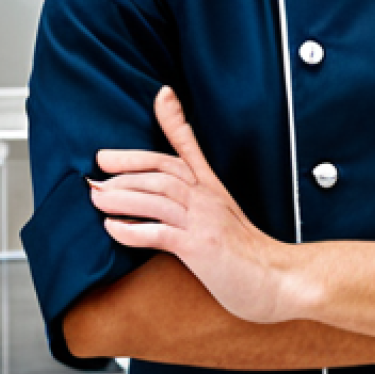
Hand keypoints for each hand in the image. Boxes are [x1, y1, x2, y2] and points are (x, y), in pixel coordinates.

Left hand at [91, 86, 297, 324]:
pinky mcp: (201, 246)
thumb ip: (195, 208)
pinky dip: (133, 229)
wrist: (278, 280)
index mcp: (212, 189)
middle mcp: (208, 197)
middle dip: (129, 163)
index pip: (190, 145)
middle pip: (164, 168)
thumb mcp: (221, 221)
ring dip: (123, 195)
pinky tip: (112, 229)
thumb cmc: (247, 256)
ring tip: (97, 197)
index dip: (175, 118)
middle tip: (99, 165)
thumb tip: (164, 204)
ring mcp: (205, 220)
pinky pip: (161, 232)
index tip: (162, 94)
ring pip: (158, 196)